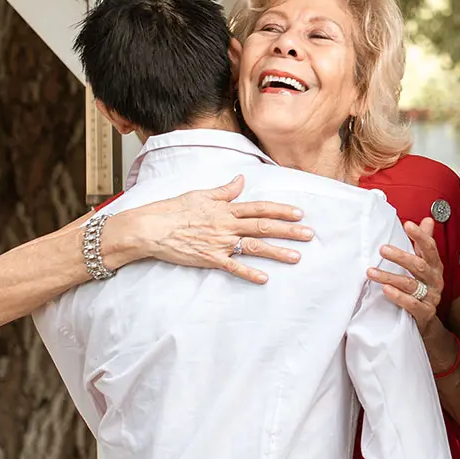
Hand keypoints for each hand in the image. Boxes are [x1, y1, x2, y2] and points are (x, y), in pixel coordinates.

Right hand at [118, 175, 312, 285]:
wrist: (150, 228)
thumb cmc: (173, 210)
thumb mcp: (200, 194)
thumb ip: (224, 190)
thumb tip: (241, 180)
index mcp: (225, 208)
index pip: (259, 208)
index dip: (281, 210)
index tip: (299, 213)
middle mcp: (226, 224)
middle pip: (263, 227)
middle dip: (289, 231)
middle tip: (309, 235)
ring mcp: (220, 243)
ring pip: (254, 247)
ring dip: (277, 252)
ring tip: (296, 257)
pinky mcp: (210, 259)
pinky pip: (233, 267)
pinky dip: (249, 273)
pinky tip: (265, 278)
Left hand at [368, 217, 443, 332]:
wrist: (426, 320)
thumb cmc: (423, 288)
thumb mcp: (425, 264)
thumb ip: (423, 244)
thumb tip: (427, 220)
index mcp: (435, 266)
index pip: (430, 248)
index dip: (420, 236)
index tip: (408, 225)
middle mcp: (435, 280)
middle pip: (419, 266)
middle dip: (400, 257)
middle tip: (382, 249)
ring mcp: (431, 297)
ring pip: (410, 285)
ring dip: (390, 277)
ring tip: (371, 272)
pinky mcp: (424, 312)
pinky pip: (412, 304)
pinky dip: (399, 297)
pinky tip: (386, 290)